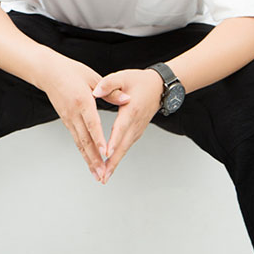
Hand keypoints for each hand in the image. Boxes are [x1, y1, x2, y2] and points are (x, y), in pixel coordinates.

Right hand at [40, 53, 130, 181]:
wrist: (48, 72)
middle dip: (95, 159)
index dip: (99, 139)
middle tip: (103, 174)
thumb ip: (111, 91)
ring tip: (97, 174)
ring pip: (79, 143)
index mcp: (81, 100)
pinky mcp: (65, 120)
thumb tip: (127, 99)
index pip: (92, 123)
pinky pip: (76, 139)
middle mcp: (73, 113)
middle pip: (85, 140)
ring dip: (89, 160)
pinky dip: (83, 151)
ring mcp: (68, 118)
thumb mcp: (92, 77)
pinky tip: (89, 160)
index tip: (106, 153)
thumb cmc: (70, 71)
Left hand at [92, 68, 162, 183]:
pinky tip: (111, 165)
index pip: (121, 127)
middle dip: (113, 161)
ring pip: (125, 148)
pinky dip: (119, 156)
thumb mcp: (123, 77)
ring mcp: (138, 129)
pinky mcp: (137, 131)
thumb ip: (108, 84)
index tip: (106, 153)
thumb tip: (94, 92)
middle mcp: (136, 123)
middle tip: (103, 175)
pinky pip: (127, 146)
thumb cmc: (140, 81)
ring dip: (115, 163)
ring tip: (104, 176)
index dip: (114, 140)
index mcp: (132, 109)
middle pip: (124, 145)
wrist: (159, 87)